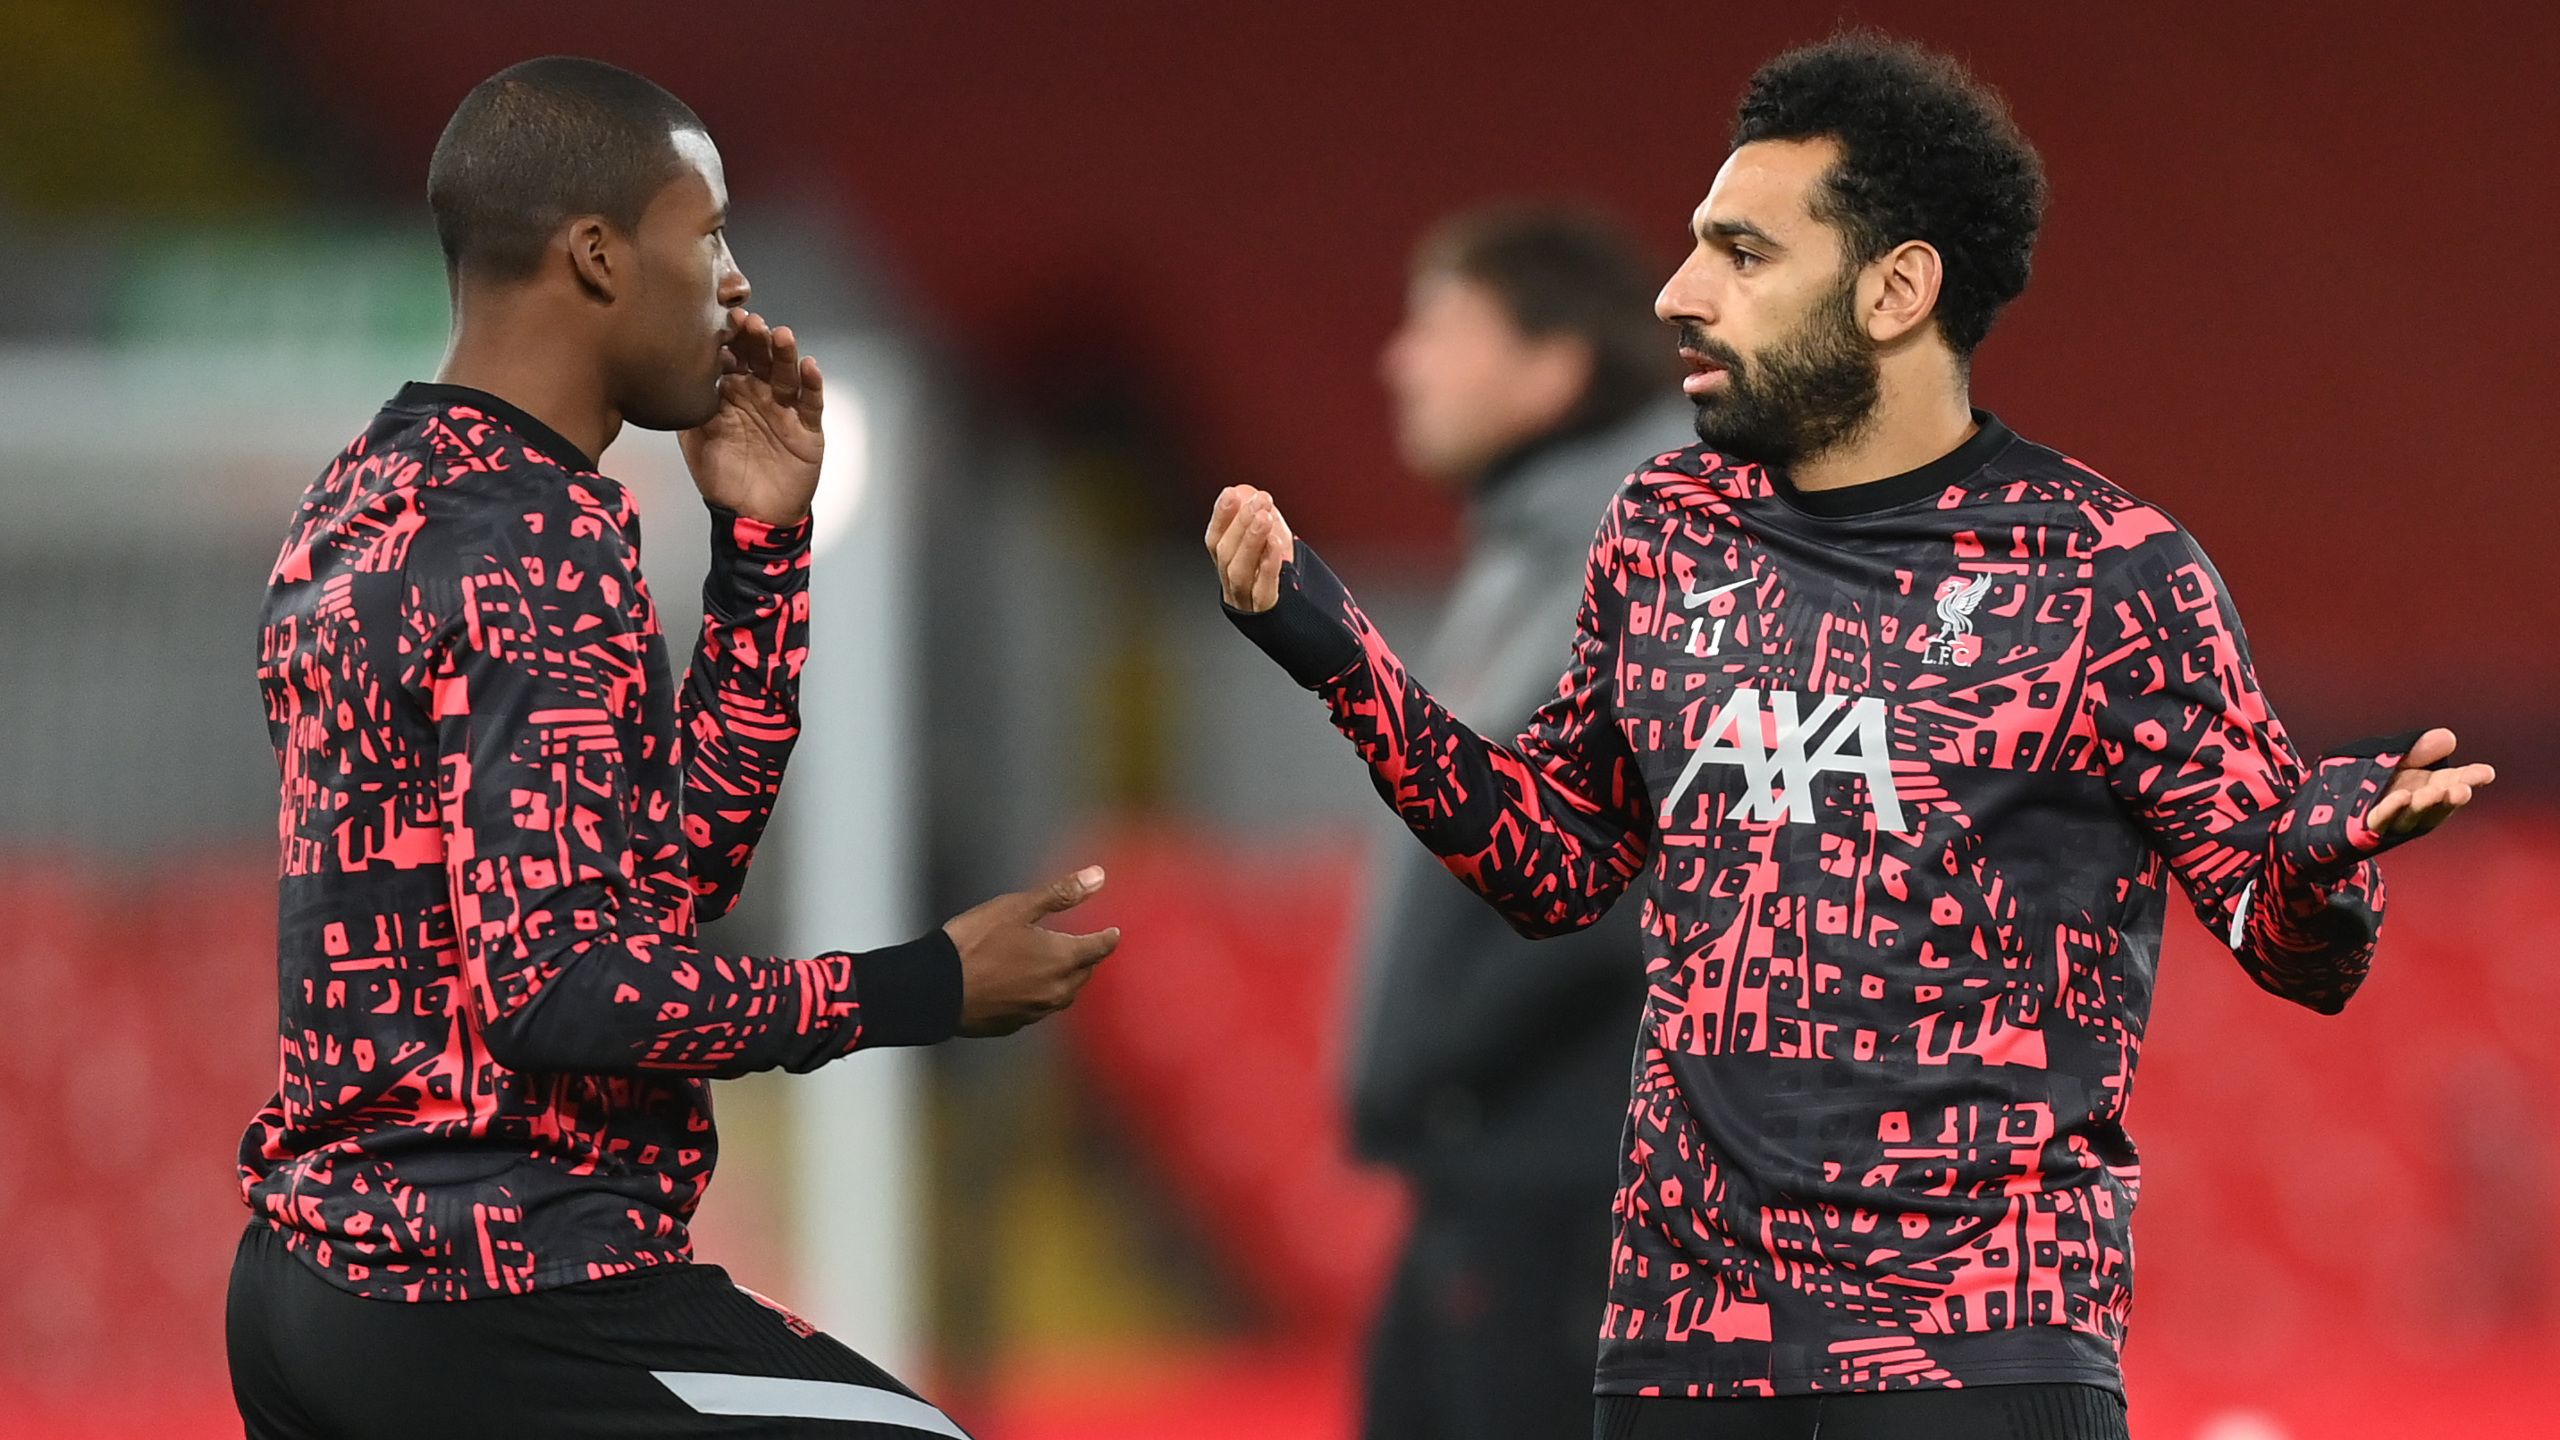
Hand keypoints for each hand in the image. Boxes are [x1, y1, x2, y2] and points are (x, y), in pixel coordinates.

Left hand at [678, 307, 823, 525]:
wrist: (749, 515)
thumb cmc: (721, 476)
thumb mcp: (694, 438)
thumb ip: (688, 406)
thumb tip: (671, 373)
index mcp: (732, 392)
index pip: (733, 357)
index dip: (729, 339)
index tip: (720, 319)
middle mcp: (760, 394)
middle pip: (761, 358)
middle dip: (756, 338)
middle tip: (749, 322)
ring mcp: (785, 409)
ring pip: (787, 374)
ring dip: (784, 354)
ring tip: (780, 335)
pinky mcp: (807, 428)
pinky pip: (811, 402)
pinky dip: (813, 383)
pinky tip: (809, 366)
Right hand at [942, 866, 1121, 1036]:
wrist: (934, 988)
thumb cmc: (976, 942)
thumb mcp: (1017, 908)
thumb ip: (1061, 893)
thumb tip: (1099, 876)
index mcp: (1063, 959)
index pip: (1100, 948)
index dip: (1108, 937)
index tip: (1113, 932)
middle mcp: (1056, 990)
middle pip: (1085, 974)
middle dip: (1088, 959)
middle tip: (1086, 946)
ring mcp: (1036, 1011)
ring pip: (1064, 995)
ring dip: (1068, 979)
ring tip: (1061, 967)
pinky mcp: (1015, 1024)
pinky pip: (1040, 1008)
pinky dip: (1042, 994)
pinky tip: (1028, 986)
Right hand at [1205, 485, 1295, 611]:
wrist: (1316, 635)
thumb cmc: (1294, 592)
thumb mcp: (1279, 552)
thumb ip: (1265, 524)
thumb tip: (1249, 492)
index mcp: (1232, 572)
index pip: (1216, 542)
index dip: (1221, 517)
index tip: (1231, 493)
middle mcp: (1234, 589)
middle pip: (1226, 554)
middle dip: (1240, 523)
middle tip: (1259, 500)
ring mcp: (1249, 606)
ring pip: (1239, 572)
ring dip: (1250, 540)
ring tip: (1264, 517)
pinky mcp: (1269, 618)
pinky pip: (1264, 591)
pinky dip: (1268, 566)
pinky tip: (1276, 544)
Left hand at [2363, 727, 2494, 838]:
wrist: (2328, 807)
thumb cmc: (2369, 781)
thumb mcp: (2396, 758)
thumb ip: (2420, 750)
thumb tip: (2448, 738)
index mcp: (2426, 787)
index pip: (2453, 783)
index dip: (2470, 779)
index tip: (2487, 773)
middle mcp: (2414, 807)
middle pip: (2437, 804)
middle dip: (2451, 797)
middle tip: (2463, 789)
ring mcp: (2393, 820)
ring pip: (2412, 815)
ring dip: (2425, 805)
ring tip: (2437, 792)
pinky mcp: (2367, 827)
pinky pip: (2381, 819)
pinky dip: (2392, 810)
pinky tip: (2403, 797)